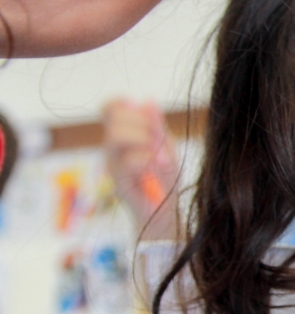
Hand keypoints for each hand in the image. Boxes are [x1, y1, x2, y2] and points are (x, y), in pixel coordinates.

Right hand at [102, 99, 179, 237]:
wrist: (164, 213)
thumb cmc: (164, 179)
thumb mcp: (166, 147)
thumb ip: (156, 126)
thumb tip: (147, 100)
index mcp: (122, 137)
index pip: (109, 109)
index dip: (120, 103)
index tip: (137, 111)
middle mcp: (112, 149)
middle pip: (114, 119)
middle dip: (140, 122)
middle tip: (155, 138)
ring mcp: (113, 166)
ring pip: (116, 136)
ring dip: (142, 138)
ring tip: (156, 152)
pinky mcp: (119, 183)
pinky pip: (130, 161)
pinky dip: (148, 159)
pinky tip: (157, 166)